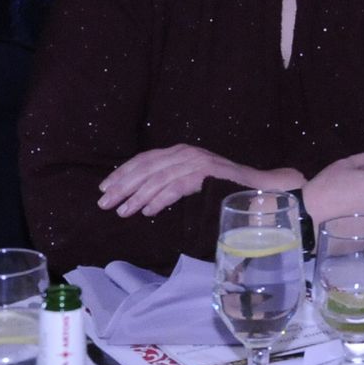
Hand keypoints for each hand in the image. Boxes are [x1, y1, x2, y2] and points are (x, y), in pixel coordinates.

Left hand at [98, 144, 270, 217]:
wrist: (259, 188)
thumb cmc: (223, 189)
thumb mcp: (192, 182)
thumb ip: (170, 183)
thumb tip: (137, 197)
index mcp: (181, 152)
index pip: (145, 159)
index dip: (122, 172)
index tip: (104, 188)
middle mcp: (188, 153)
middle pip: (147, 167)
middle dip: (123, 185)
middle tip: (105, 203)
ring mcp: (199, 162)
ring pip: (159, 177)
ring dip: (137, 196)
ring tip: (123, 212)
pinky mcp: (208, 175)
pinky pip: (177, 187)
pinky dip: (160, 199)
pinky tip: (148, 211)